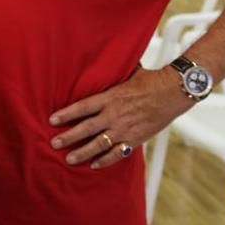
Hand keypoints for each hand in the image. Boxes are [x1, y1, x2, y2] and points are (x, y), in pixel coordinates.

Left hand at [48, 66, 192, 168]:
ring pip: (98, 144)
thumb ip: (113, 73)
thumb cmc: (150, 80)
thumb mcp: (127, 73)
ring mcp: (124, 129)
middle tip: (54, 143)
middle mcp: (114, 115)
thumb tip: (104, 60)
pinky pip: (116, 153)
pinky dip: (104, 160)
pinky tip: (94, 164)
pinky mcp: (135, 140)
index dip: (66, 114)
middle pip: (86, 128)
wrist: (171, 93)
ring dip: (82, 152)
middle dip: (68, 137)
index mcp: (110, 97)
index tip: (52, 120)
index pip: (82, 107)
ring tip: (69, 159)